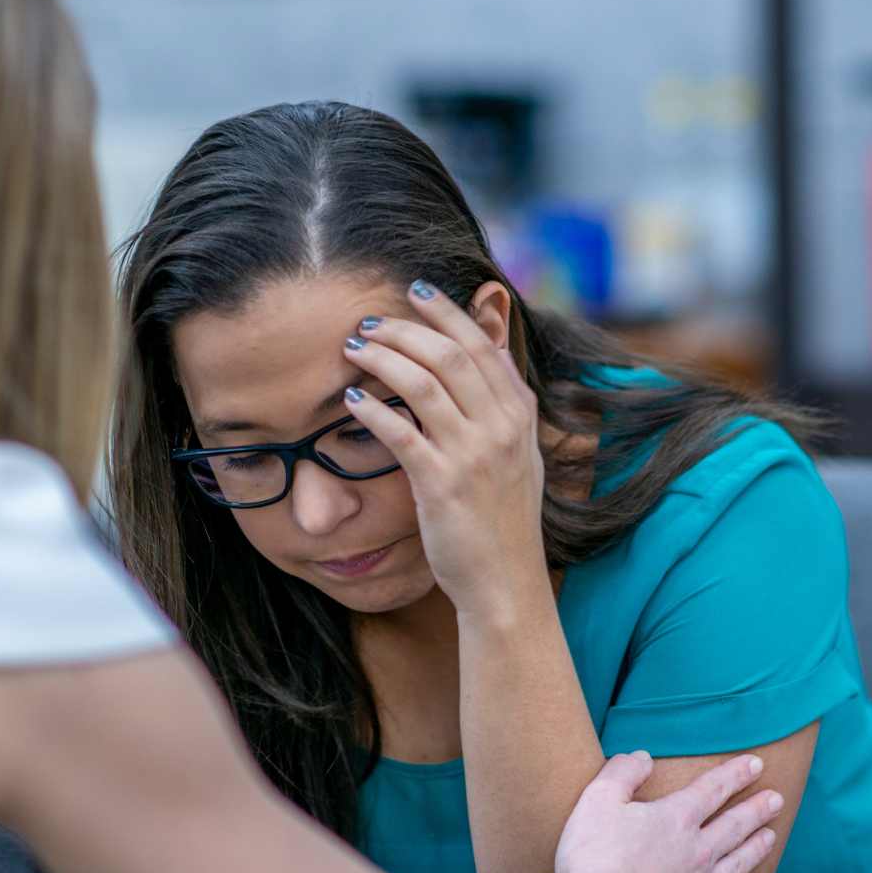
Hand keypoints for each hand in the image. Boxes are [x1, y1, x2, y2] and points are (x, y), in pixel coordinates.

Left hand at [341, 279, 546, 611]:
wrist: (506, 582)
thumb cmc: (503, 519)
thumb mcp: (519, 453)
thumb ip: (504, 404)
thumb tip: (488, 353)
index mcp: (521, 414)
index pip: (482, 343)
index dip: (446, 311)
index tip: (415, 290)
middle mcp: (502, 427)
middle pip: (450, 353)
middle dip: (404, 328)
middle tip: (368, 322)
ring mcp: (475, 455)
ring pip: (424, 382)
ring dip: (383, 357)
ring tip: (353, 349)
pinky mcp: (443, 485)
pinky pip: (402, 432)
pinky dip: (373, 409)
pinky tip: (351, 399)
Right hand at [556, 752, 782, 872]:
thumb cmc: (593, 858)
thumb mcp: (598, 800)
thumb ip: (622, 773)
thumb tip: (642, 757)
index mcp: (675, 820)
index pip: (712, 790)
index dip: (735, 774)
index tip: (756, 764)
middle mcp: (697, 854)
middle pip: (734, 827)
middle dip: (756, 810)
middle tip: (777, 799)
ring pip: (737, 868)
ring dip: (755, 851)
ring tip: (771, 838)